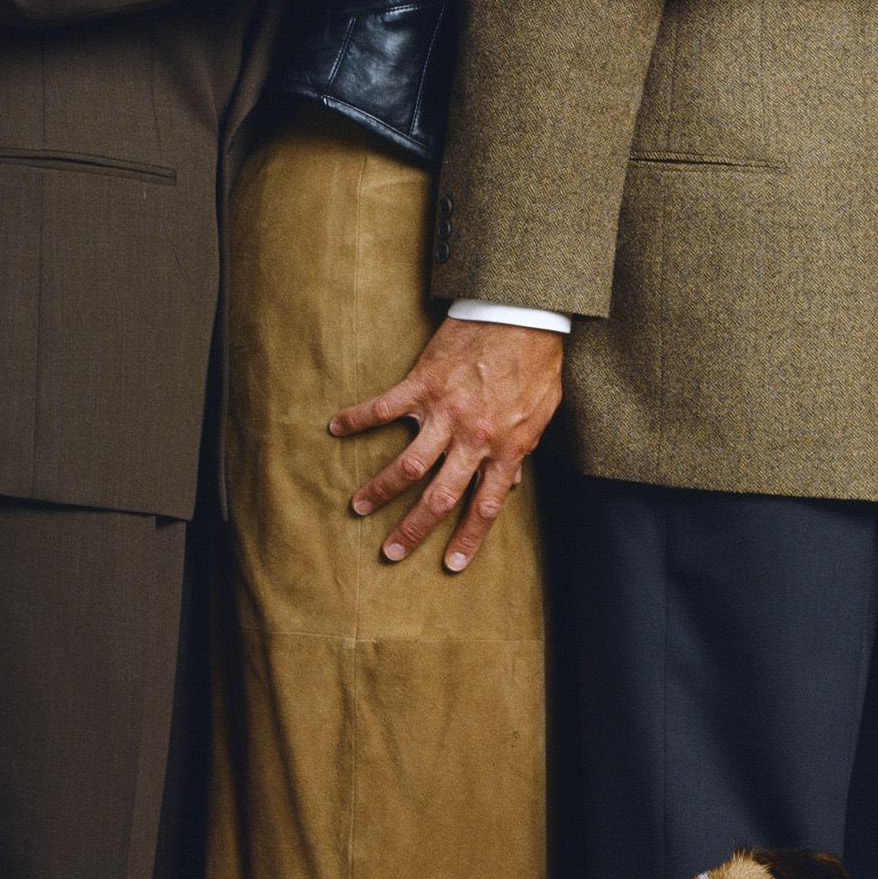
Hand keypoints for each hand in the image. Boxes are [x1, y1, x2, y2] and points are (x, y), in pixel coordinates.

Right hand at [334, 319, 564, 571]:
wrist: (521, 313)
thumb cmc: (536, 362)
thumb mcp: (541, 413)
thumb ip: (522, 449)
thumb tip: (511, 483)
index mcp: (506, 448)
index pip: (486, 506)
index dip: (468, 538)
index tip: (451, 564)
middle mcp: (473, 438)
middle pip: (439, 496)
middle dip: (414, 529)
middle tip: (391, 551)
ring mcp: (445, 412)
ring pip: (407, 464)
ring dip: (380, 489)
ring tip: (359, 507)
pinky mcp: (423, 384)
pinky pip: (384, 408)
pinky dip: (358, 418)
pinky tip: (336, 426)